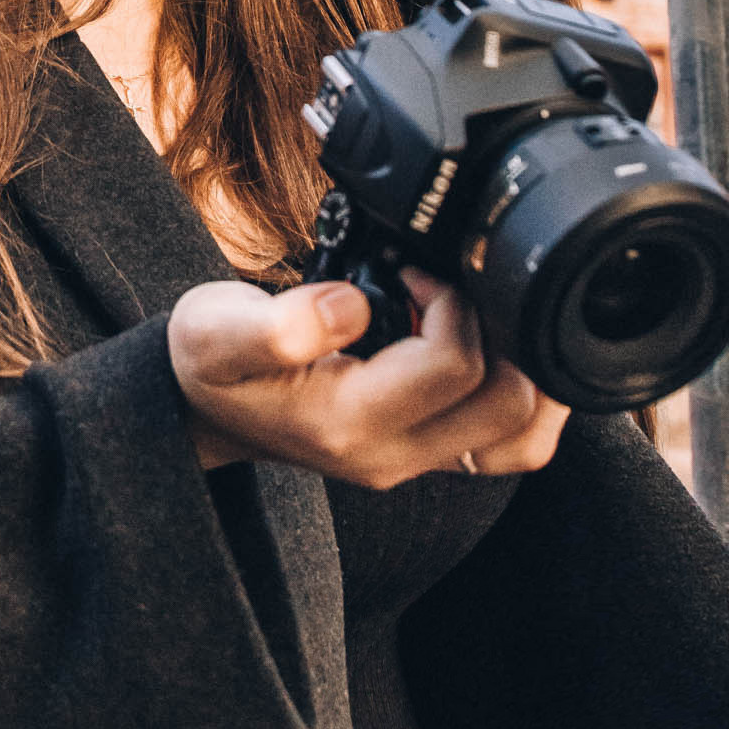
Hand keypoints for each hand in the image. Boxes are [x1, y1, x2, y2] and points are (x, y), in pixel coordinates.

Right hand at [168, 271, 568, 487]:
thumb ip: (280, 323)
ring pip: (524, 434)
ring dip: (521, 366)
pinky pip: (508, 441)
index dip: (451, 302)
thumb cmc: (213, 363)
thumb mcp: (216, 331)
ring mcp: (417, 459)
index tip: (414, 269)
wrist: (204, 408)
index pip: (455, 367)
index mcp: (351, 423)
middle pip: (511, 406)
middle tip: (453, 290)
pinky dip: (515, 391)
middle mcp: (396, 453)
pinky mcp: (428, 452)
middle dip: (498, 329)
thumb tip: (353, 304)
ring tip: (476, 317)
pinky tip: (480, 345)